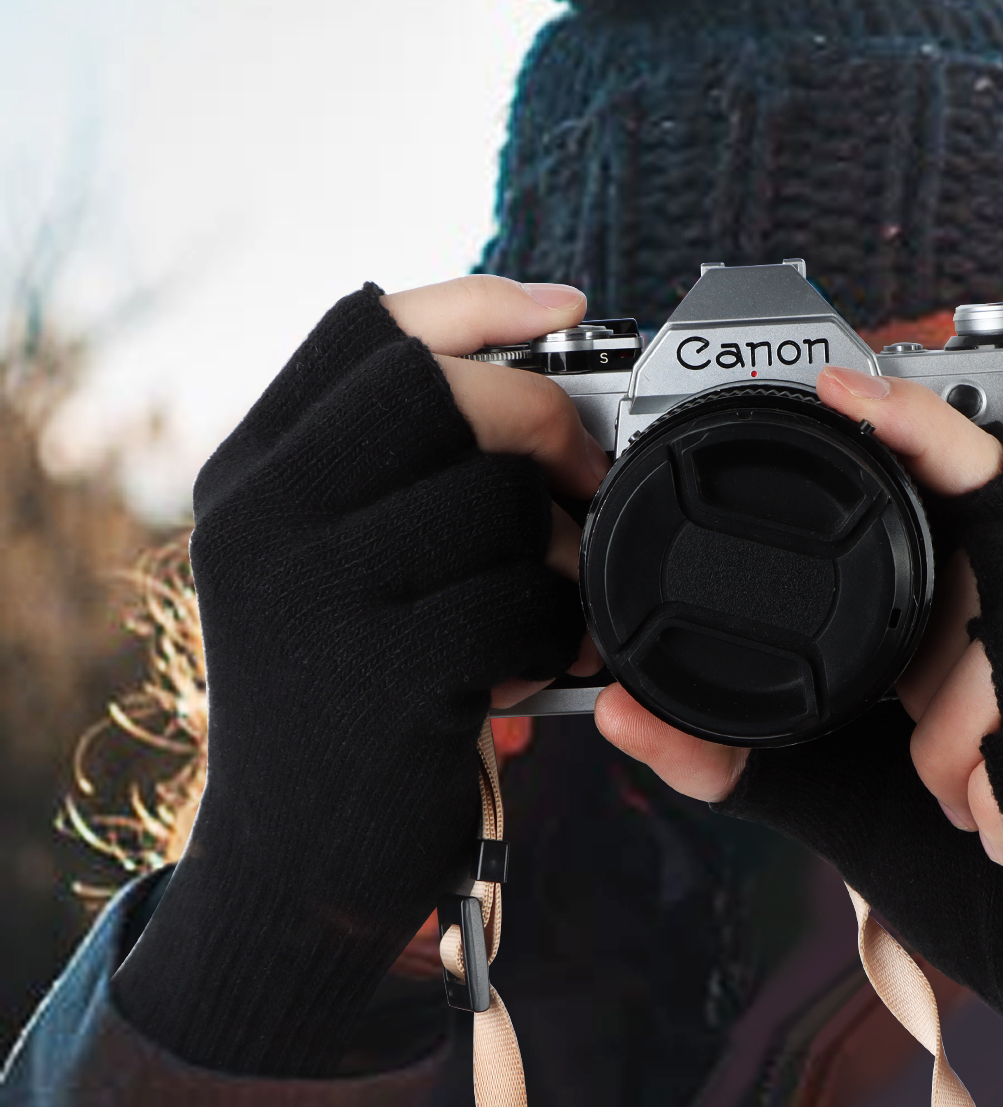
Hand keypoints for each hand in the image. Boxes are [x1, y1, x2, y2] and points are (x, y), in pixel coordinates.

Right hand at [113, 276, 604, 1075]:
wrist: (289, 869)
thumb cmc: (338, 691)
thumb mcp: (321, 562)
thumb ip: (388, 468)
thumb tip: (531, 372)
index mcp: (253, 474)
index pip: (364, 329)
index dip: (477, 303)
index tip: (567, 310)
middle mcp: (264, 519)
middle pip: (438, 386)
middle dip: (542, 416)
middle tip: (580, 474)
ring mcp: (316, 598)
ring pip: (496, 494)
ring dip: (563, 545)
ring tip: (556, 595)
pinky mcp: (383, 680)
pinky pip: (523, 598)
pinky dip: (564, 625)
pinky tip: (549, 660)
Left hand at [598, 371, 1002, 1100]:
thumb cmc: (998, 874)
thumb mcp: (862, 793)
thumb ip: (756, 746)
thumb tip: (622, 714)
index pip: (995, 475)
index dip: (922, 426)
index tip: (840, 385)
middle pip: (999, 567)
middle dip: (932, 674)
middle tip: (931, 761)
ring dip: (962, 749)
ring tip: (979, 806)